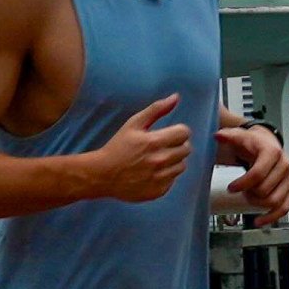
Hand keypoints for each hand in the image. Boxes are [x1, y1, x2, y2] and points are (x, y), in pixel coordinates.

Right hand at [78, 95, 193, 204]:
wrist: (103, 175)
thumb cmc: (117, 147)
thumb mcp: (133, 124)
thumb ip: (156, 109)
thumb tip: (176, 97)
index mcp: (154, 142)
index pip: (184, 133)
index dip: (178, 131)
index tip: (169, 134)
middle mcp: (160, 161)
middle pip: (186, 149)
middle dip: (177, 145)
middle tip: (163, 146)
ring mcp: (159, 178)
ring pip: (181, 166)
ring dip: (174, 161)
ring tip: (158, 159)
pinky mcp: (158, 191)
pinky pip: (173, 180)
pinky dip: (166, 175)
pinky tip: (153, 172)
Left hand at [224, 120, 288, 224]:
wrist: (266, 143)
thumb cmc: (252, 142)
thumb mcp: (239, 136)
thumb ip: (228, 136)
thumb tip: (218, 135)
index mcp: (272, 152)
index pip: (258, 174)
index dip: (242, 184)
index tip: (230, 187)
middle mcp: (284, 165)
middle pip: (265, 190)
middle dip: (248, 192)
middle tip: (239, 189)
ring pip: (274, 201)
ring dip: (257, 203)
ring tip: (247, 196)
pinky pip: (284, 208)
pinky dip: (271, 217)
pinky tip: (258, 221)